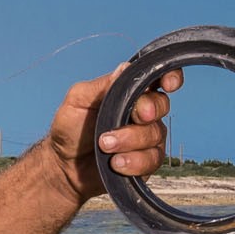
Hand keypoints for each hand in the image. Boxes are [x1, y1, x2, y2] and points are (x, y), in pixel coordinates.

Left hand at [46, 67, 178, 200]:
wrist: (65, 165)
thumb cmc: (71, 128)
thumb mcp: (78, 100)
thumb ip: (102, 85)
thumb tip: (124, 68)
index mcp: (128, 91)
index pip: (157, 77)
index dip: (170, 76)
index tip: (167, 84)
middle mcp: (142, 112)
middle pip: (161, 104)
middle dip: (147, 110)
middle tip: (132, 117)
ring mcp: (146, 138)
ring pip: (155, 134)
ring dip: (129, 140)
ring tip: (104, 144)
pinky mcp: (146, 162)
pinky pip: (152, 160)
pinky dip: (134, 161)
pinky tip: (116, 163)